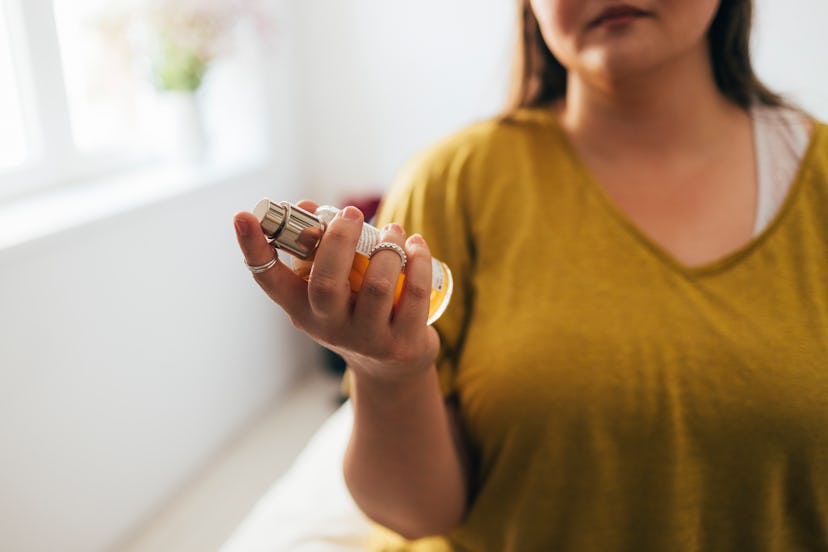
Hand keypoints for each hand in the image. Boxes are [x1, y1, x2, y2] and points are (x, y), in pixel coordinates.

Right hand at [233, 200, 440, 384]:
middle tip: (350, 213)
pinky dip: (418, 261)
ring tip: (393, 232)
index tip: (243, 216)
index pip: (269, 280)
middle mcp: (329, 328)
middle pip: (327, 282)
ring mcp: (367, 339)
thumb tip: (307, 207)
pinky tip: (416, 245)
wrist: (392, 367)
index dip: (254, 248)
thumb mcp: (329, 290)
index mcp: (302, 309)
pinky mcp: (403, 343)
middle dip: (340, 239)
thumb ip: (318, 248)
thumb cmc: (355, 310)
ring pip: (377, 287)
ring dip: (389, 248)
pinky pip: (416, 295)